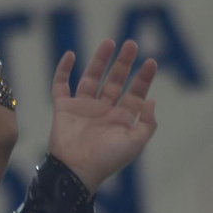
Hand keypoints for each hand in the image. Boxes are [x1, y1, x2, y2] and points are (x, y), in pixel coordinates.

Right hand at [47, 40, 158, 192]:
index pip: (134, 93)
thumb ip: (147, 123)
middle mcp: (103, 109)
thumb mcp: (135, 143)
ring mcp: (83, 107)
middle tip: (132, 44)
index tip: (151, 61)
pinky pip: (61, 85)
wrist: (76, 170)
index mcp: (121, 118)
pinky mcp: (63, 108)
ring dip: (99, 60)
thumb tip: (151, 100)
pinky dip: (63, 70)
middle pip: (115, 80)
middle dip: (124, 63)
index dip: (143, 78)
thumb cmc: (107, 160)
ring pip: (91, 78)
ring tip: (109, 42)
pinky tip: (70, 55)